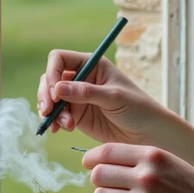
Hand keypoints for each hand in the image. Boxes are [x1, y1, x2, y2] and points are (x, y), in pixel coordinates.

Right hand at [37, 51, 165, 146]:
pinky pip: (56, 115)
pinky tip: (59, 130)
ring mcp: (76, 97)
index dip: (52, 72)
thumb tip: (57, 88)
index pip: (60, 59)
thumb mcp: (114, 97)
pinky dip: (53, 122)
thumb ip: (86, 93)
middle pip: (50, 78)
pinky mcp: (76, 115)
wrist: (147, 133)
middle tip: (49, 111)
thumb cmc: (137, 108)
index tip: (55, 92)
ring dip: (51, 111)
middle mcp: (81, 78)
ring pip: (50, 98)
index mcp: (92, 64)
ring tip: (65, 126)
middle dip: (46, 94)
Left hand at [83, 143, 193, 192]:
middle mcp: (146, 176)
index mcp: (152, 156)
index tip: (89, 164)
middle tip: (110, 187)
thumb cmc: (193, 189)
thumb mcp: (171, 162)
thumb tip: (103, 161)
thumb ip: (141, 159)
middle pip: (98, 175)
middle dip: (99, 180)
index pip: (106, 152)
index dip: (92, 158)